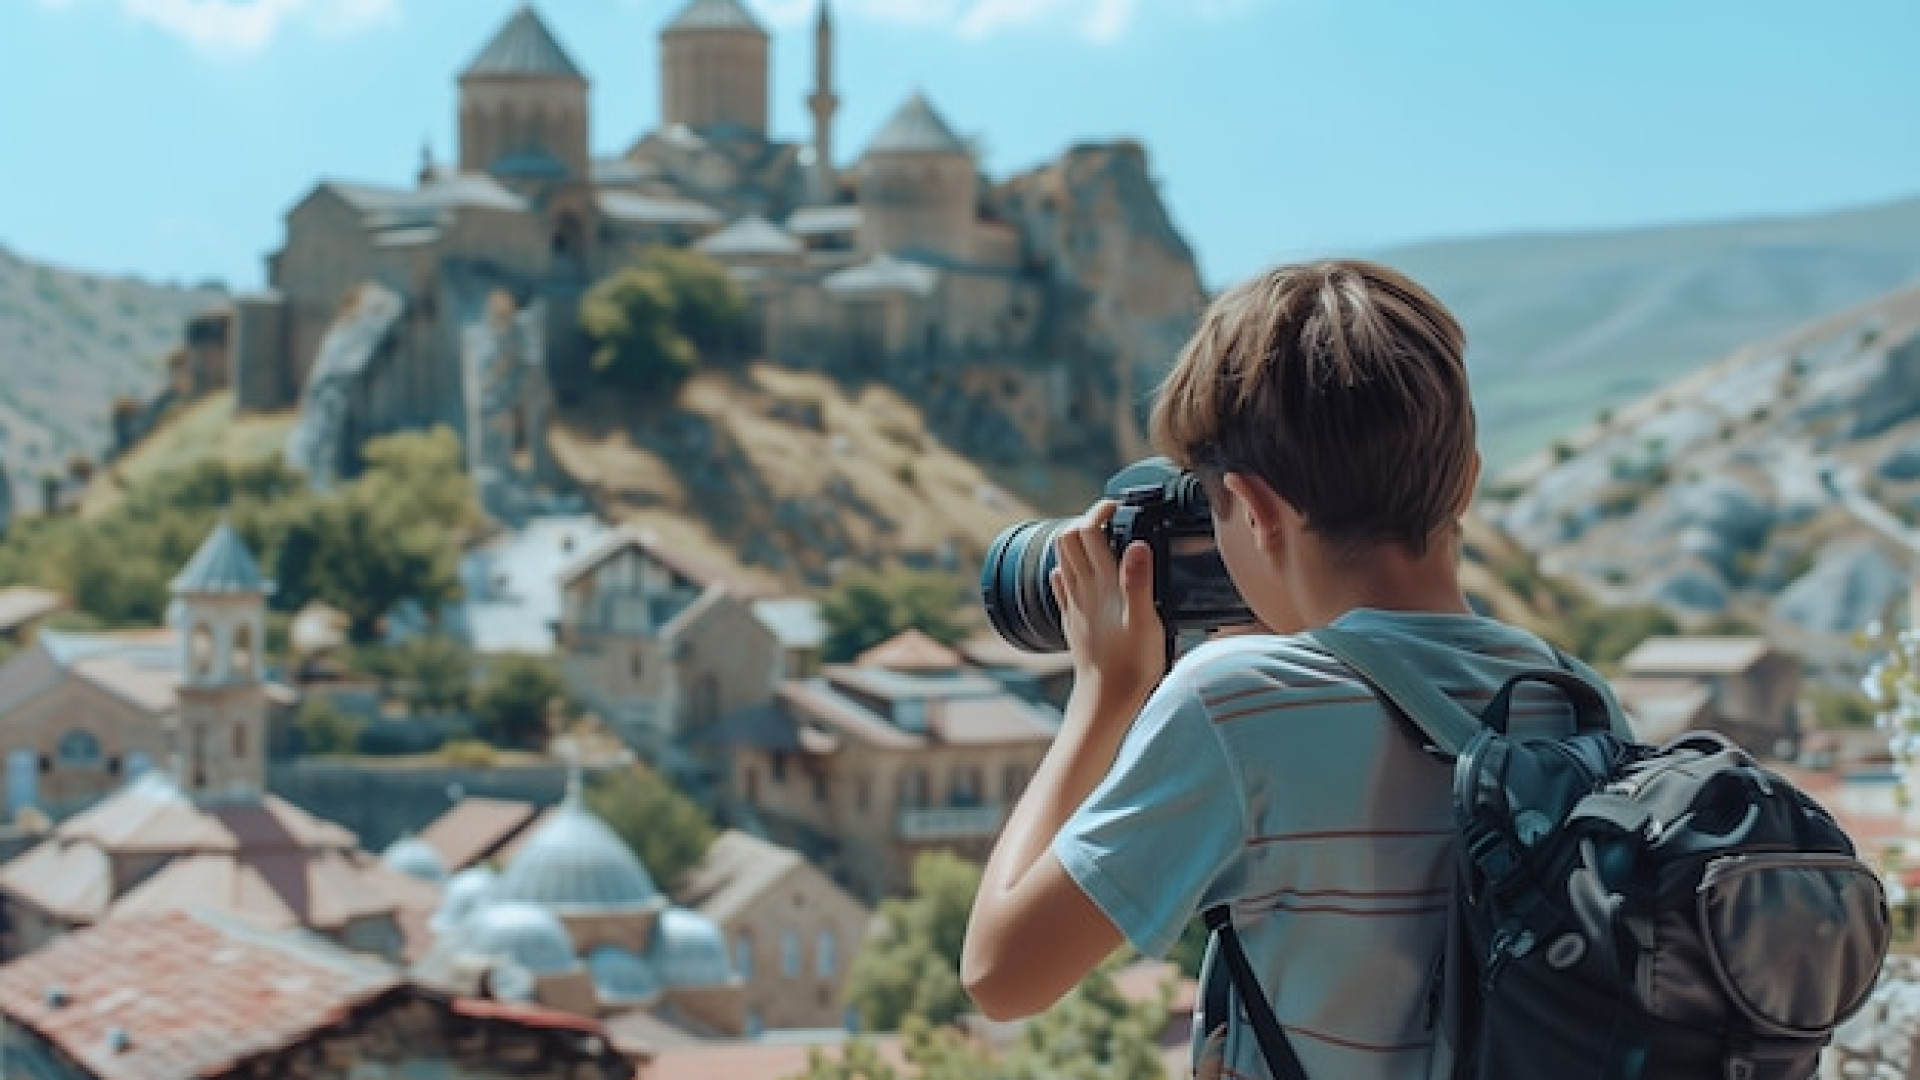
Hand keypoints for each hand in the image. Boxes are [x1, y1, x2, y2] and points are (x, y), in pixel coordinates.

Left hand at [1049, 500, 1166, 702]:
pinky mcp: (1072, 619)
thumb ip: (1139, 581)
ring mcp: (1074, 604)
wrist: (1105, 700)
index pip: (1088, 532)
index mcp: (1102, 585)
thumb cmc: (1130, 666)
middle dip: (1085, 521)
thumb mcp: (1145, 622)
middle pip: (1067, 539)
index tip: (1116, 506)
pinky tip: (1081, 574)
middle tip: (1109, 520)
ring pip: (1062, 558)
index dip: (1099, 511)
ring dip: (1076, 542)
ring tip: (1101, 541)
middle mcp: (1082, 590)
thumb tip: (1137, 544)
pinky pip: (1060, 585)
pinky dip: (1068, 569)